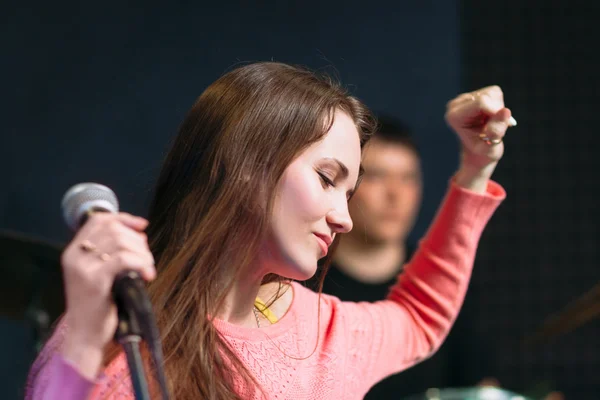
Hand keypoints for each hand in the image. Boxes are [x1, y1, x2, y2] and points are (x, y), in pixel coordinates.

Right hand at [60, 212, 155, 378]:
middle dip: (137, 240)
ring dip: (141, 252)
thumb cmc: (98, 305)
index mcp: (74, 251)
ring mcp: (83, 267)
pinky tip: (147, 274)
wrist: (85, 336)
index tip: (142, 226)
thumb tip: (140, 232)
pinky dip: (140, 263)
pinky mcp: (94, 280)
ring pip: (119, 241)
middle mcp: (75, 255)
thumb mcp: (101, 273)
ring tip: (147, 268)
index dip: (124, 218)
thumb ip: (113, 252)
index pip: (98, 220)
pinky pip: (123, 259)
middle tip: (147, 258)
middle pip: (113, 228)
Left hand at [445, 86, 515, 190]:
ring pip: (493, 93)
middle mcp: (456, 105)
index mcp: (454, 116)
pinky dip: (498, 105)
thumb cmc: (483, 154)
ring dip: (498, 109)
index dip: (495, 112)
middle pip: (487, 96)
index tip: (500, 127)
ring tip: (490, 123)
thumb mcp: (490, 148)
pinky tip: (490, 117)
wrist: (477, 154)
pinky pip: (495, 92)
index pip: (481, 103)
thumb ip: (496, 131)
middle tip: (493, 127)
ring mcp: (464, 98)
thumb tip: (506, 111)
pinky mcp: (474, 95)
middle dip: (497, 111)